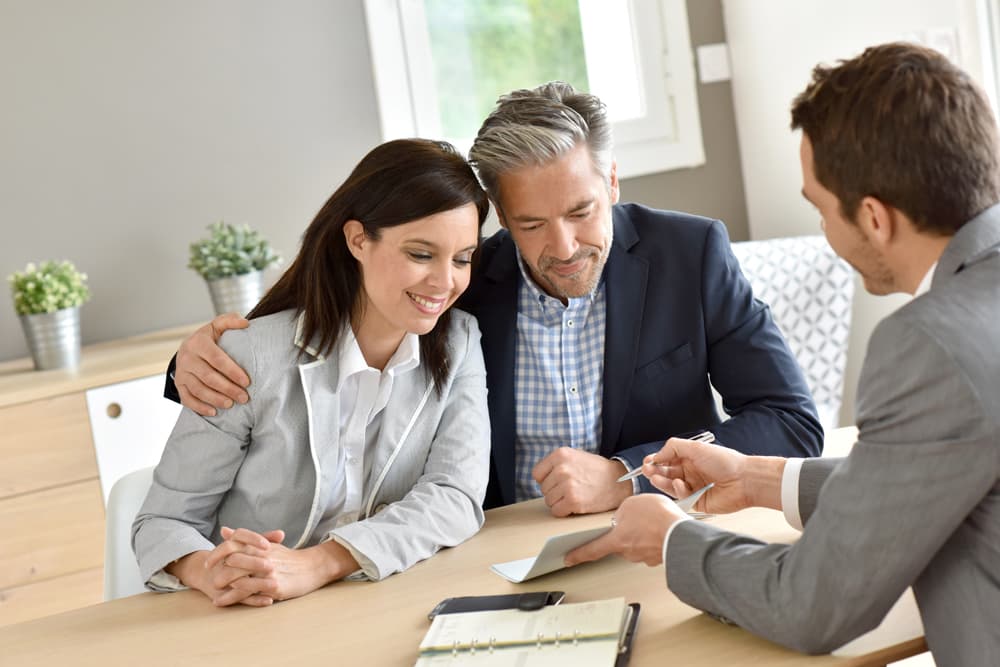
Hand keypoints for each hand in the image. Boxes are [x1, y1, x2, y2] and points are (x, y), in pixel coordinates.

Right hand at [167, 527, 283, 606]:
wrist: (210, 575)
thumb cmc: (237, 558)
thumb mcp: (249, 546)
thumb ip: (266, 539)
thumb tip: (281, 534)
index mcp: (230, 544)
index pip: (239, 535)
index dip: (253, 539)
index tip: (268, 545)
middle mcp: (224, 560)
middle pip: (236, 559)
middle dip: (254, 563)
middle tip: (272, 566)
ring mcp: (222, 578)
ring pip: (238, 581)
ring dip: (257, 583)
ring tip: (275, 584)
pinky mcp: (225, 595)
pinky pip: (239, 598)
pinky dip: (255, 600)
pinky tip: (269, 600)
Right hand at [175, 313, 250, 415]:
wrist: (187, 348)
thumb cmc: (208, 338)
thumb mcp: (217, 326)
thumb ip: (230, 321)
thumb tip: (246, 323)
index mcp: (198, 343)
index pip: (217, 359)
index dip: (232, 371)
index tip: (247, 382)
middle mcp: (187, 358)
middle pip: (208, 377)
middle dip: (228, 388)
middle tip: (244, 397)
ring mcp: (181, 372)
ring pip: (198, 389)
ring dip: (215, 399)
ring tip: (231, 404)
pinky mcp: (179, 384)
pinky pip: (187, 398)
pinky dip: (199, 407)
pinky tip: (213, 412)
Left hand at [215, 527, 360, 601]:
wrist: (313, 567)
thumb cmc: (289, 558)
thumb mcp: (268, 544)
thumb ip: (245, 538)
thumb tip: (225, 531)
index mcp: (261, 544)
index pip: (233, 543)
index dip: (217, 552)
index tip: (208, 562)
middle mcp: (263, 555)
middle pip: (232, 558)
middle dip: (217, 568)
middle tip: (208, 576)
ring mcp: (268, 570)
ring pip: (238, 574)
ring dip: (223, 582)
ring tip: (214, 590)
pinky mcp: (273, 585)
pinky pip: (248, 590)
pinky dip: (232, 596)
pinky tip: (222, 600)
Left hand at [533, 448, 631, 516]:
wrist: (618, 481)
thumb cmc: (596, 470)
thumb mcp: (575, 456)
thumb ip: (557, 463)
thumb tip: (540, 478)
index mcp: (560, 454)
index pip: (537, 474)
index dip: (547, 480)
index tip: (558, 482)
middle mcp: (562, 468)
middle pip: (543, 489)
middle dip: (555, 492)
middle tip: (572, 489)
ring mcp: (567, 484)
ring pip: (549, 501)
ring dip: (560, 502)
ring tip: (575, 495)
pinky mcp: (573, 500)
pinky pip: (556, 511)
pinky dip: (564, 512)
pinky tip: (576, 505)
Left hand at [564, 494, 686, 566]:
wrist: (682, 532)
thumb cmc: (658, 518)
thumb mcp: (631, 504)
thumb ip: (621, 512)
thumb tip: (622, 518)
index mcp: (617, 539)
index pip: (592, 550)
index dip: (578, 554)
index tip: (568, 559)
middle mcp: (629, 552)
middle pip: (619, 542)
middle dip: (624, 531)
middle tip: (636, 518)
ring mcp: (644, 556)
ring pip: (636, 543)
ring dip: (641, 533)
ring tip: (652, 519)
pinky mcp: (658, 556)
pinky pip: (651, 545)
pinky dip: (654, 537)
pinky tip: (661, 526)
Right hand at [641, 437, 753, 513]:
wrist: (744, 480)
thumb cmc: (724, 461)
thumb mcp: (696, 447)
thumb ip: (673, 448)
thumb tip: (656, 455)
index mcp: (690, 459)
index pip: (667, 460)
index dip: (656, 461)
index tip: (647, 462)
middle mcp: (690, 473)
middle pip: (666, 473)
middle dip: (655, 471)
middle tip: (646, 470)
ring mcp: (693, 488)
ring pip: (671, 486)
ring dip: (661, 481)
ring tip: (654, 477)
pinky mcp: (696, 502)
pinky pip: (682, 497)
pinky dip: (678, 490)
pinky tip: (679, 484)